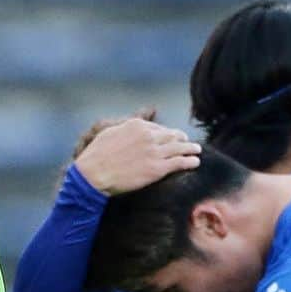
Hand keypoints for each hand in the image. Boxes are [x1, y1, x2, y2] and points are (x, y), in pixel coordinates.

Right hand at [74, 116, 200, 195]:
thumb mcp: (111, 131)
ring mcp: (155, 152)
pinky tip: (195, 162)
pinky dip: (190, 161)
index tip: (171, 137)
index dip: (167, 133)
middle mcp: (149, 136)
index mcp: (137, 125)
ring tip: (197, 150)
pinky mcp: (158, 168)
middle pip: (173, 135)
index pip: (159, 128)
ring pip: (180, 147)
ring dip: (191, 148)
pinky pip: (180, 162)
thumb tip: (139, 117)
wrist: (94, 174)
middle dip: (182, 138)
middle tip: (188, 142)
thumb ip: (128, 124)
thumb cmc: (97, 155)